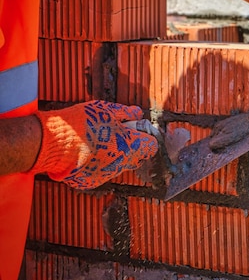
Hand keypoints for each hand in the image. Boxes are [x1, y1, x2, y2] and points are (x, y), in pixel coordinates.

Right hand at [31, 100, 157, 188]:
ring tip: (96, 141)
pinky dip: (96, 164)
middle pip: (136, 157)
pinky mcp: (90, 182)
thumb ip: (126, 113)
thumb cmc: (83, 123)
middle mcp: (122, 164)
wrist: (53, 143)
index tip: (136, 129)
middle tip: (116, 133)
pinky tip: (85, 153)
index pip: (151, 146)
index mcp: (131, 146)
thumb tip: (137, 113)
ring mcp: (106, 175)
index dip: (146, 136)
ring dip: (113, 155)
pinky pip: (100, 172)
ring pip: (118, 165)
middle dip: (131, 146)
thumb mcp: (107, 109)